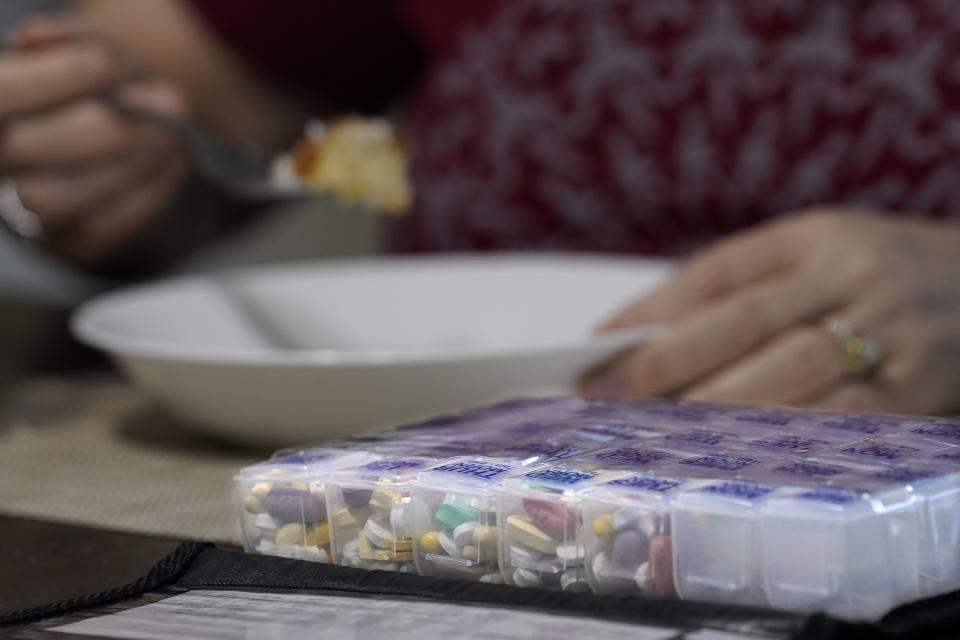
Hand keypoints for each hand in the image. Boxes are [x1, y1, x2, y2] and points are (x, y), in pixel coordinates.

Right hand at [1, 17, 189, 266]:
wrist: (130, 122)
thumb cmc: (98, 83)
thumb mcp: (84, 48)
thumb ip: (65, 39)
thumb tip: (41, 38)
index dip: (48, 79)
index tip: (107, 63)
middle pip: (25, 150)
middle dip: (104, 125)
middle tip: (169, 100)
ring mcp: (24, 212)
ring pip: (56, 198)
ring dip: (126, 163)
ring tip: (173, 132)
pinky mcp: (70, 243)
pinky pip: (100, 231)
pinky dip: (144, 195)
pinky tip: (172, 161)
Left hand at [581, 210, 959, 414]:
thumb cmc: (885, 274)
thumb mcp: (822, 253)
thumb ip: (743, 287)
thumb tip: (641, 335)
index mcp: (819, 235)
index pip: (718, 270)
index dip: (651, 312)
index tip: (597, 348)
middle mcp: (854, 272)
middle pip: (743, 319)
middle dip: (665, 363)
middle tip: (607, 396)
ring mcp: (893, 326)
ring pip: (789, 368)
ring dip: (716, 404)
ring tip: (659, 428)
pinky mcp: (924, 383)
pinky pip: (845, 416)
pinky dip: (785, 433)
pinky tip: (739, 450)